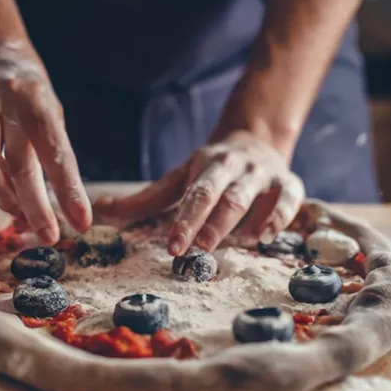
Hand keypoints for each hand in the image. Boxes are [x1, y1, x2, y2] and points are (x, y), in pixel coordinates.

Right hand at [0, 42, 91, 242]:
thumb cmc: (28, 94)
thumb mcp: (50, 111)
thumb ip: (52, 154)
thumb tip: (64, 210)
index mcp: (34, 99)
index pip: (55, 151)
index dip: (68, 191)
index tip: (80, 223)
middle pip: (12, 164)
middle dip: (31, 205)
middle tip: (45, 233)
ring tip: (10, 200)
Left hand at [94, 131, 304, 254]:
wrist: (256, 140)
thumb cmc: (209, 171)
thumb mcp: (178, 179)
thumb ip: (144, 200)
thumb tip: (99, 212)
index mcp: (206, 166)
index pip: (194, 195)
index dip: (184, 221)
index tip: (172, 246)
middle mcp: (236, 168)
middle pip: (225, 197)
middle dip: (213, 224)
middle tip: (199, 250)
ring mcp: (265, 176)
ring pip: (257, 198)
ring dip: (246, 223)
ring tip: (238, 245)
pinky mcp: (290, 185)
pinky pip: (290, 200)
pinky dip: (280, 217)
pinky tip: (267, 235)